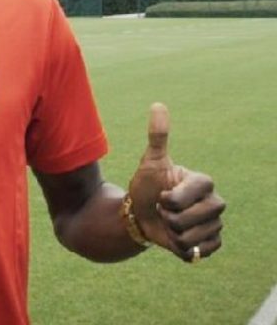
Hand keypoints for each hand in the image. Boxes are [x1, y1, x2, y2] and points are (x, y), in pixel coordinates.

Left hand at [128, 103, 224, 261]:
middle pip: (187, 220)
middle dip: (168, 219)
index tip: (162, 195)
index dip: (167, 200)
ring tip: (170, 224)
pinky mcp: (213, 243)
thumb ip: (157, 136)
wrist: (142, 215)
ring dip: (172, 234)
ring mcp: (216, 224)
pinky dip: (182, 249)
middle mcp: (215, 202)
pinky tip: (178, 238)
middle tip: (164, 210)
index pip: (183, 198)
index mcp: (204, 182)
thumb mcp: (150, 162)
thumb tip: (158, 105)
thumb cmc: (146, 186)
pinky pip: (199, 252)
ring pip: (190, 238)